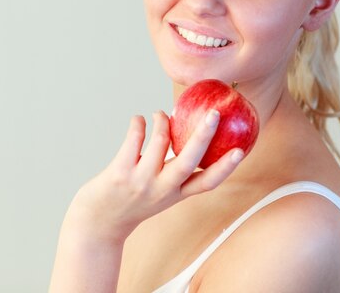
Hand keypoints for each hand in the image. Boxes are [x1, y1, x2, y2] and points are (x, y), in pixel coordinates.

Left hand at [67, 109, 244, 244]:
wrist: (97, 224)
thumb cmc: (130, 202)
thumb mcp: (158, 194)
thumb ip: (173, 174)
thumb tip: (187, 137)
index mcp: (175, 195)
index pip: (207, 183)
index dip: (226, 167)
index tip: (242, 150)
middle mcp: (162, 189)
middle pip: (189, 161)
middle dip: (203, 135)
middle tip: (214, 113)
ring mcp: (141, 181)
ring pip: (160, 141)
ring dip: (162, 120)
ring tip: (160, 114)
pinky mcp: (120, 172)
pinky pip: (135, 138)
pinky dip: (138, 123)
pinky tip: (139, 120)